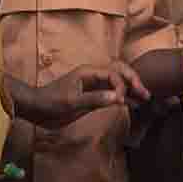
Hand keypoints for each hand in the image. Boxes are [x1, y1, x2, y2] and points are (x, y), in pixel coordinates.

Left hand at [22, 61, 147, 127]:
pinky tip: (134, 104)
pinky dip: (123, 97)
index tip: (121, 101)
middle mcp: (93, 76)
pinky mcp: (92, 96)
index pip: (113, 73)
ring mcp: (93, 86)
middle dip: (133, 80)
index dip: (121, 85)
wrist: (37, 109)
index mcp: (87, 72)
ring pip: (117, 83)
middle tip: (145, 94)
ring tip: (145, 98)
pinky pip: (111, 93)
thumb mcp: (72, 102)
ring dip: (131, 88)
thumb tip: (118, 97)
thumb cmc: (50, 102)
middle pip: (119, 72)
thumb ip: (94, 99)